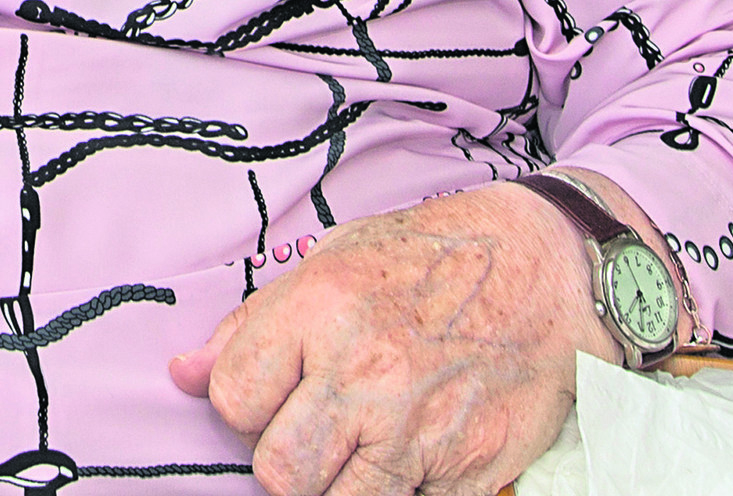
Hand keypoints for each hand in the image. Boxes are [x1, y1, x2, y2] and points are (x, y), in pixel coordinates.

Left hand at [169, 183, 606, 495]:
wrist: (552, 270)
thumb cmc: (434, 260)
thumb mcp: (336, 259)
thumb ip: (254, 324)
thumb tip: (181, 372)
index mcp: (324, 308)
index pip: (232, 398)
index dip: (244, 405)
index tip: (272, 395)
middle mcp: (367, 371)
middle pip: (278, 471)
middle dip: (286, 458)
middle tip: (317, 430)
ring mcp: (421, 428)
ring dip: (340, 483)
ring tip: (362, 443)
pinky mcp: (470, 470)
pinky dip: (401, 492)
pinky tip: (413, 453)